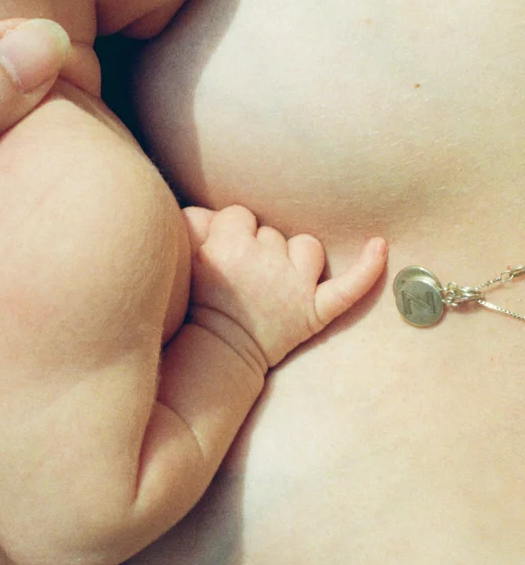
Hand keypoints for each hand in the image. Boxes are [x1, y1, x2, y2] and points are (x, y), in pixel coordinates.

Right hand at [183, 205, 386, 371]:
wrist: (219, 352)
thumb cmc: (198, 302)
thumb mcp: (185, 256)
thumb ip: (194, 222)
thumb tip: (211, 212)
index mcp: (230, 245)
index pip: (241, 215)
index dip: (233, 232)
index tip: (223, 255)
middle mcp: (266, 261)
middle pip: (273, 232)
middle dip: (260, 250)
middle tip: (244, 278)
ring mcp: (295, 286)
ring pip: (308, 248)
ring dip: (296, 258)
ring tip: (278, 279)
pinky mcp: (316, 311)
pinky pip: (350, 287)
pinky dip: (368, 268)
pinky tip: (379, 245)